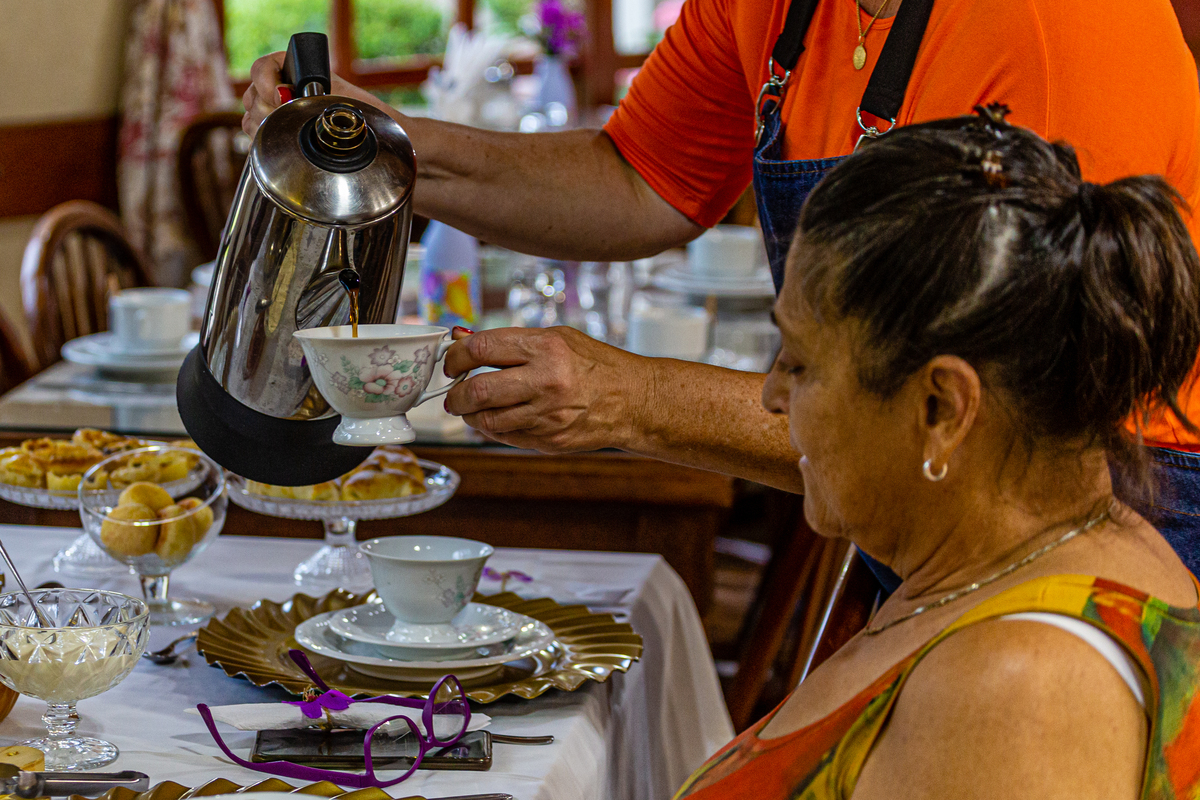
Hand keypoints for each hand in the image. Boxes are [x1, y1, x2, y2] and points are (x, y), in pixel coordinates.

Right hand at [241, 52, 400, 136]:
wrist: (367, 133)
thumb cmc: (358, 110)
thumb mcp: (337, 95)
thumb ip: (312, 92)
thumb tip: (289, 96)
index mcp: (292, 69)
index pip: (261, 68)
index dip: (265, 83)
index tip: (282, 97)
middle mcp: (278, 86)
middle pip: (251, 95)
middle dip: (267, 110)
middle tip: (290, 119)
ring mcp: (273, 109)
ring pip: (250, 116)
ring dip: (264, 126)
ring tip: (289, 131)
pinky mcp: (273, 130)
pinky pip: (253, 133)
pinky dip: (263, 140)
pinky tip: (281, 143)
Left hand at [442, 327, 645, 452]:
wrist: (633, 401)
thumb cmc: (595, 365)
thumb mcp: (557, 338)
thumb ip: (511, 341)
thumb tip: (463, 339)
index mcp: (547, 349)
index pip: (482, 349)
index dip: (457, 355)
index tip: (452, 361)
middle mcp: (546, 382)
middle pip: (478, 390)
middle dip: (456, 394)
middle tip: (453, 393)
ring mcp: (548, 415)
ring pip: (486, 420)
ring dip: (470, 415)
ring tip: (471, 407)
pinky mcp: (549, 440)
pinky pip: (505, 437)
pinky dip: (492, 428)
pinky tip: (496, 418)